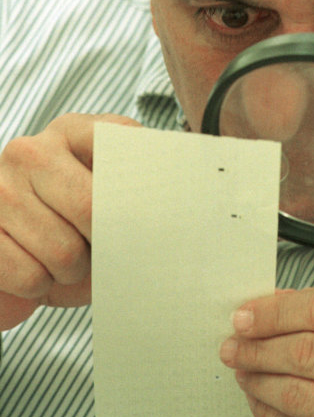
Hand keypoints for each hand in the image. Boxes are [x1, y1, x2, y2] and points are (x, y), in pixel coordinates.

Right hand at [0, 113, 141, 329]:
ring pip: (62, 254)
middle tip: (100, 246)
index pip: (125, 161)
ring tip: (67, 258)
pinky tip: (39, 270)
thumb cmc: (83, 216)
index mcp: (76, 130)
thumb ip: (147, 184)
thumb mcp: (117, 186)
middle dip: (106, 245)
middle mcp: (30, 150)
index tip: (152, 225)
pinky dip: (39, 286)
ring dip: (72, 271)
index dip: (141, 205)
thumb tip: (187, 213)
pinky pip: (26, 275)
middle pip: (94, 213)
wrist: (24, 242)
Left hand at [220, 287, 313, 416]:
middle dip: (257, 344)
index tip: (244, 315)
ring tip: (241, 369)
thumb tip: (271, 303)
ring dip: (256, 377)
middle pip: (305, 348)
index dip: (275, 310)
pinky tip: (258, 400)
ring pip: (293, 389)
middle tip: (233, 345)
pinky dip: (266, 411)